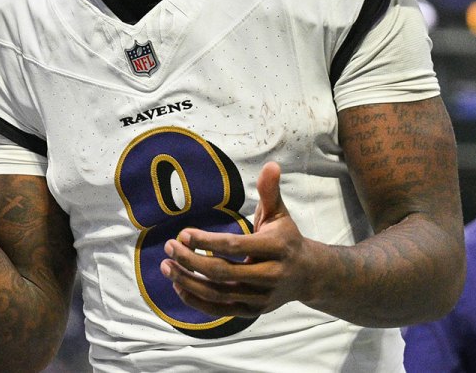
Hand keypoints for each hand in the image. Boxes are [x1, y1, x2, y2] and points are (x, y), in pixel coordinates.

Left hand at [160, 162, 316, 317]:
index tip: (182, 234)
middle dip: (191, 261)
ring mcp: (261, 297)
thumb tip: (272, 165)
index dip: (206, 241)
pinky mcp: (252, 311)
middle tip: (169, 247)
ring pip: (218, 294)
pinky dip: (196, 300)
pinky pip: (220, 310)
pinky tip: (178, 285)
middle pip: (223, 273)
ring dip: (188, 281)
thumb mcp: (280, 214)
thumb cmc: (287, 239)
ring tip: (166, 266)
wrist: (309, 275)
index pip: (235, 246)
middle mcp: (270, 276)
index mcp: (277, 249)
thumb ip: (270, 191)